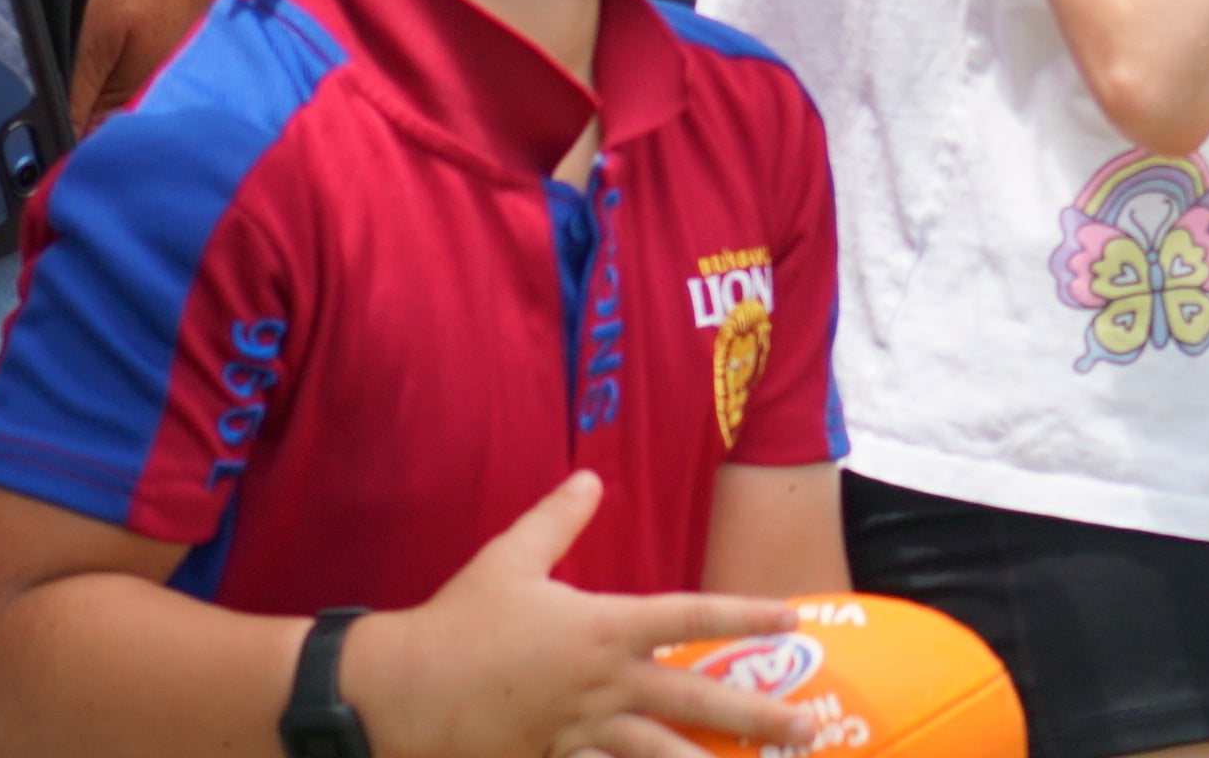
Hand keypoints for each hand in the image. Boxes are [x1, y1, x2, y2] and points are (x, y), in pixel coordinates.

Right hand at [344, 472, 801, 757]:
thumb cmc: (459, 621)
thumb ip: (558, 520)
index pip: (690, 616)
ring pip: (661, 755)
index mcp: (603, 628)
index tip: (793, 618)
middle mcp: (605, 683)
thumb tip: (591, 479)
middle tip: (808, 732)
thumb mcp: (510, 558)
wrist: (401, 692)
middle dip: (757, 717)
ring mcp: (583, 731)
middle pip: (697, 700)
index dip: (746, 614)